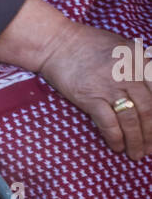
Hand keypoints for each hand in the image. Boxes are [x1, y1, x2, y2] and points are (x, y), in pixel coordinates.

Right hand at [0, 0, 151, 160]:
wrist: (57, 44)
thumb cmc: (87, 44)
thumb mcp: (122, 47)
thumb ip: (139, 64)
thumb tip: (149, 88)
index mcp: (139, 59)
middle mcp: (129, 73)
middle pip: (148, 109)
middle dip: (150, 133)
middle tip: (150, 148)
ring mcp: (109, 86)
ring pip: (131, 119)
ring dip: (136, 140)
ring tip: (136, 154)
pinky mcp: (90, 97)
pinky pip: (109, 123)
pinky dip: (115, 138)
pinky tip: (118, 147)